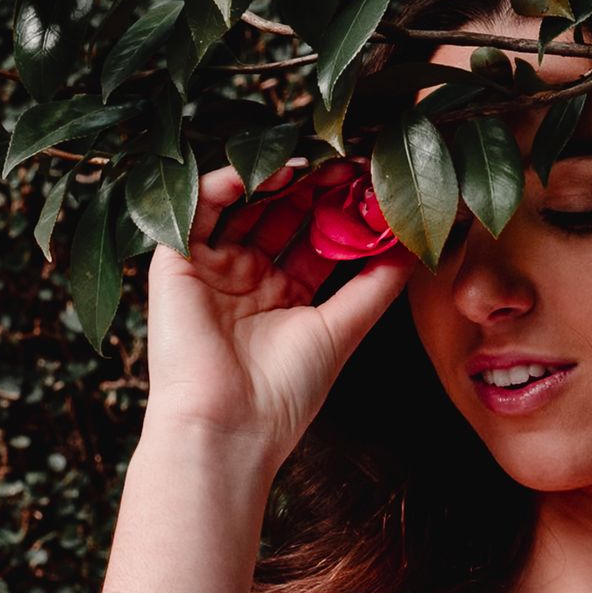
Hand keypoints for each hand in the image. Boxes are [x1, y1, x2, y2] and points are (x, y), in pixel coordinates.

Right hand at [144, 161, 414, 466]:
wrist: (226, 427)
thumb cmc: (284, 392)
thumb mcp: (342, 330)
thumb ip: (376, 285)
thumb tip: (414, 244)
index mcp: (285, 298)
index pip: (316, 239)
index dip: (343, 212)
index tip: (373, 188)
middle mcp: (248, 280)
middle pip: (284, 215)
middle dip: (317, 188)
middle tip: (350, 166)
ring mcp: (213, 268)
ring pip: (246, 205)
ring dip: (281, 179)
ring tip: (318, 166)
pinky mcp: (177, 262)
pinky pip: (199, 207)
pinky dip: (228, 182)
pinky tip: (268, 173)